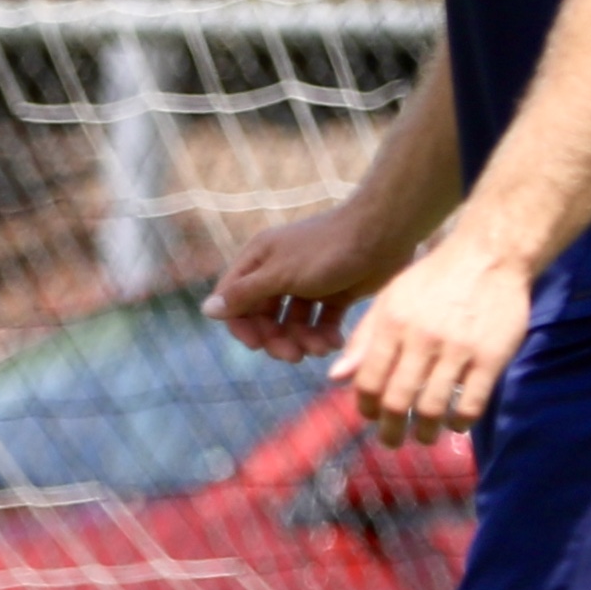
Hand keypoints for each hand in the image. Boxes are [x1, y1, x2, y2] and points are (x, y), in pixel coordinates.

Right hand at [209, 198, 417, 360]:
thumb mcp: (281, 274)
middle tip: (295, 356)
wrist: (382, 233)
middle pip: (264, 317)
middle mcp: (279, 271)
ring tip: (322, 347)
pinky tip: (335, 341)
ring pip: (293, 323)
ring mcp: (307, 283)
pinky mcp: (334, 292)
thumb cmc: (327, 250)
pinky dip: (325, 334)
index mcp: (259, 261)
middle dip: (277, 339)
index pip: (235, 301)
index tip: (258, 346)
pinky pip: (321, 321)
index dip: (242, 326)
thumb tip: (207, 311)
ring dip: (304, 340)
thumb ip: (244, 295)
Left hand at [328, 236, 525, 443]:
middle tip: (392, 441)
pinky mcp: (491, 358)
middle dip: (390, 430)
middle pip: (397, 401)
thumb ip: (363, 339)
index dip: (364, 407)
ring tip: (423, 436)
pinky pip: (471, 403)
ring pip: (432, 408)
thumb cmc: (433, 279)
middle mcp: (422, 339)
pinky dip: (460, 422)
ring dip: (424, 432)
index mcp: (393, 324)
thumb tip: (335, 379)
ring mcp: (458, 350)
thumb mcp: (391, 299)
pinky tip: (455, 424)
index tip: (370, 417)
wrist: (489, 255)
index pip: (368, 380)